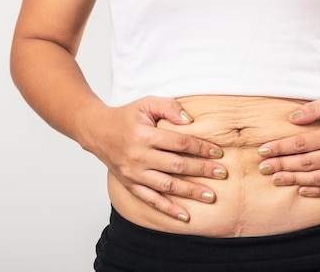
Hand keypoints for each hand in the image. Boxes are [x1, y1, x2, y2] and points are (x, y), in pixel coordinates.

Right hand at [83, 96, 226, 221]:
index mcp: (144, 135)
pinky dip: (168, 209)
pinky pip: (151, 200)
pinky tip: (185, 216)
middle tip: (222, 173)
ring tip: (211, 196)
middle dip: (202, 170)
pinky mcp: (130, 184)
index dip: (200, 147)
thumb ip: (168, 107)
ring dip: (190, 192)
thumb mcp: (146, 104)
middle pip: (177, 165)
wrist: (97, 132)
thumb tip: (190, 121)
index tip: (218, 152)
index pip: (179, 143)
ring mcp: (134, 173)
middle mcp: (138, 156)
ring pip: (167, 185)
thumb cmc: (125, 117)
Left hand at [257, 95, 319, 196]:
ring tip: (276, 179)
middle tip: (263, 168)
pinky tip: (300, 189)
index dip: (280, 148)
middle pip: (307, 163)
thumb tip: (290, 118)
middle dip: (282, 165)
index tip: (262, 150)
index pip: (302, 143)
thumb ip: (311, 109)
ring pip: (318, 178)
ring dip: (295, 180)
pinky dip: (317, 191)